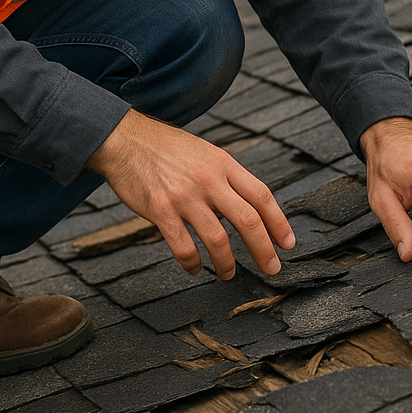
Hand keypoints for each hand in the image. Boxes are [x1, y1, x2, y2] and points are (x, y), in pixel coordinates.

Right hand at [86, 109, 294, 279]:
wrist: (124, 139)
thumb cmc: (165, 147)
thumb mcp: (204, 152)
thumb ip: (225, 176)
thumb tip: (247, 205)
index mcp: (222, 163)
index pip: (261, 194)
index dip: (278, 221)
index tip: (286, 242)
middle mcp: (208, 179)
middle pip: (247, 220)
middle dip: (263, 250)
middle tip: (272, 268)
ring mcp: (184, 196)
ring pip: (218, 240)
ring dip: (227, 264)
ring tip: (229, 273)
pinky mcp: (161, 211)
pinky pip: (184, 248)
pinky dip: (193, 264)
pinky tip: (195, 268)